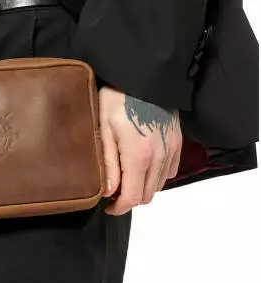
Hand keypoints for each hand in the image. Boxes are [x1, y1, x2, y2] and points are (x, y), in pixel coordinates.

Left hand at [98, 86, 181, 214]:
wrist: (143, 75)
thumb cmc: (117, 97)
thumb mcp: (105, 129)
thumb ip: (108, 163)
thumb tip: (108, 192)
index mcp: (138, 157)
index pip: (132, 198)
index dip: (119, 208)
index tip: (107, 206)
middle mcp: (159, 157)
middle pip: (147, 195)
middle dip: (130, 199)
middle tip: (113, 191)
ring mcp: (171, 149)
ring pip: (160, 185)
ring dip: (143, 187)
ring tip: (126, 177)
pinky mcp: (178, 141)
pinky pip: (171, 170)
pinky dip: (158, 175)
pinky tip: (143, 166)